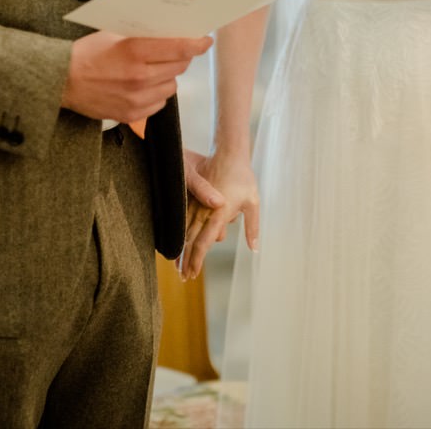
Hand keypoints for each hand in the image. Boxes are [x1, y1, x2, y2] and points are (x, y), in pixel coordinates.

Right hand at [62, 32, 211, 121]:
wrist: (60, 82)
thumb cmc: (86, 55)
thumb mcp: (113, 35)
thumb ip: (142, 36)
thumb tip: (170, 32)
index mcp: (134, 52)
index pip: (179, 48)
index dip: (197, 44)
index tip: (205, 41)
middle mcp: (139, 77)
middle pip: (179, 66)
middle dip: (180, 57)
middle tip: (172, 52)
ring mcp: (136, 99)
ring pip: (172, 86)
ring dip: (167, 76)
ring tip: (150, 70)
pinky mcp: (131, 115)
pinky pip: (159, 104)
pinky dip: (156, 94)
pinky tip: (141, 86)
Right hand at [179, 151, 258, 280]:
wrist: (229, 153)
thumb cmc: (244, 178)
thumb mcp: (253, 203)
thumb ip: (252, 227)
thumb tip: (254, 249)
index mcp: (217, 214)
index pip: (203, 243)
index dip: (196, 261)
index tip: (192, 274)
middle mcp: (203, 211)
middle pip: (190, 241)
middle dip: (185, 260)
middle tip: (183, 277)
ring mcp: (195, 204)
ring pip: (184, 231)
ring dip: (180, 249)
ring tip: (176, 265)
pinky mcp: (191, 197)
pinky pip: (183, 218)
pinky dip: (180, 233)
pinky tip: (177, 240)